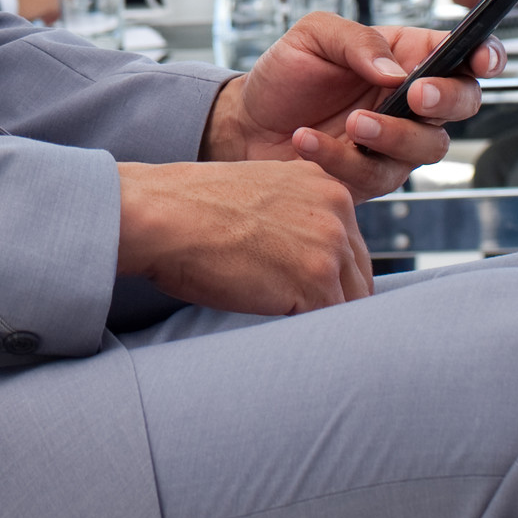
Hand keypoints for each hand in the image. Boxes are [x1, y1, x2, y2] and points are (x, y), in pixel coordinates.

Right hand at [117, 157, 370, 314]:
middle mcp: (338, 207)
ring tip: (282, 323)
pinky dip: (308, 334)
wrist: (159, 215)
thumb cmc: (187, 209)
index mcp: (324, 183)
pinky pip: (331, 324)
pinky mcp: (316, 280)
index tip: (301, 291)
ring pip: (350, 303)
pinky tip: (277, 327)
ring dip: (319, 319)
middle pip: (358, 275)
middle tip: (293, 316)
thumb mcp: (257, 194)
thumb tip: (302, 261)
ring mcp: (330, 244)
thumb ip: (292, 218)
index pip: (349, 245)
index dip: (328, 275)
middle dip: (331, 299)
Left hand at [203, 14, 499, 199]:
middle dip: (447, 100)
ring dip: (393, 135)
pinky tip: (305, 141)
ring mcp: (395, 144)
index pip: (464, 55)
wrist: (244, 124)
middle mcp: (411, 102)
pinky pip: (374, 176)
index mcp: (408, 57)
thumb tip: (394, 69)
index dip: (486, 56)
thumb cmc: (286, 75)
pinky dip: (341, 159)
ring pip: (426, 148)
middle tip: (415, 95)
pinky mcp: (370, 179)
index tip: (481, 60)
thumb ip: (356, 40)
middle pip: (463, 104)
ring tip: (352, 123)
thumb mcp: (313, 36)